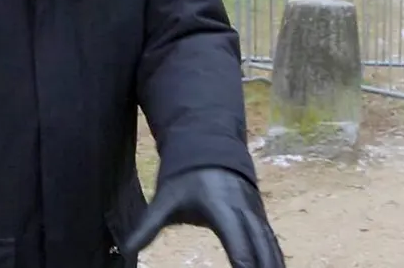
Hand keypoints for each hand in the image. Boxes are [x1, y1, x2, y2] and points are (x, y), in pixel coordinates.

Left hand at [122, 167, 283, 266]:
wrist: (208, 148)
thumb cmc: (184, 177)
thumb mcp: (164, 200)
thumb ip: (148, 227)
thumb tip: (127, 250)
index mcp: (221, 209)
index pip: (238, 244)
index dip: (244, 266)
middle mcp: (244, 211)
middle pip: (261, 249)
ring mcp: (255, 212)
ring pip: (271, 245)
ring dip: (276, 265)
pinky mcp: (259, 214)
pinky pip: (272, 240)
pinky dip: (277, 258)